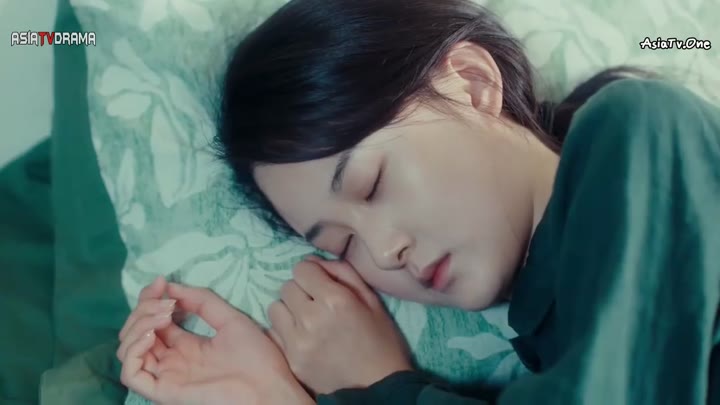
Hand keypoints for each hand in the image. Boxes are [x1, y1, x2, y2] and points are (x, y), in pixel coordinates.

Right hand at [117, 277, 312, 404]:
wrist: (269, 385)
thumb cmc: (256, 356)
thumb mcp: (229, 318)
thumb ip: (202, 301)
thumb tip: (171, 286)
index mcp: (185, 345)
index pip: (152, 321)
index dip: (150, 299)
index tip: (160, 282)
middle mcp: (172, 360)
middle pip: (136, 333)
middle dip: (143, 309)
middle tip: (165, 302)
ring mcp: (167, 375)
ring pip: (127, 351)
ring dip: (137, 326)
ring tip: (163, 316)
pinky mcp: (165, 391)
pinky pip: (131, 375)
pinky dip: (133, 351)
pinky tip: (152, 335)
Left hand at [268, 257, 412, 394]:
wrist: (377, 388)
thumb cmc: (380, 341)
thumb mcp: (372, 300)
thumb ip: (343, 273)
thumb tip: (314, 261)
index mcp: (335, 300)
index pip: (302, 268)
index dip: (312, 273)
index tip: (321, 283)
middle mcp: (311, 318)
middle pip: (286, 286)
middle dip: (301, 290)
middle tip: (316, 302)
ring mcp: (298, 341)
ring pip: (275, 308)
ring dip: (289, 309)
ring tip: (306, 319)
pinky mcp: (291, 360)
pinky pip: (274, 332)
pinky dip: (285, 330)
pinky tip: (303, 337)